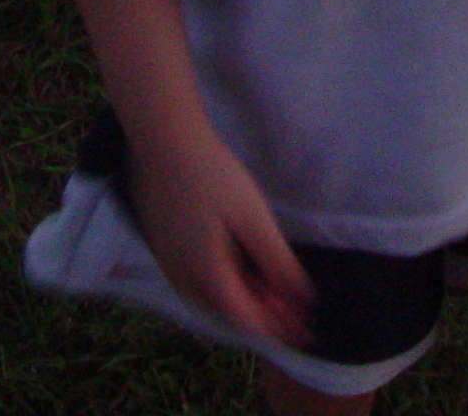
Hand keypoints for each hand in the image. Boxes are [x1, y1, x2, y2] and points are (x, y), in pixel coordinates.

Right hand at [127, 125, 314, 347]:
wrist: (164, 141)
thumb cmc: (212, 174)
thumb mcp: (253, 217)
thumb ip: (277, 261)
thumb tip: (302, 298)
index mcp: (206, 276)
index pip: (246, 319)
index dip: (278, 327)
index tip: (305, 327)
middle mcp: (183, 280)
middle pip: (228, 313)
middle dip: (263, 313)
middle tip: (294, 302)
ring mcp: (168, 266)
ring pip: (211, 299)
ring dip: (243, 299)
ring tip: (271, 284)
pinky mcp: (163, 250)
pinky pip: (196, 282)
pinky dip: (223, 284)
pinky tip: (239, 266)